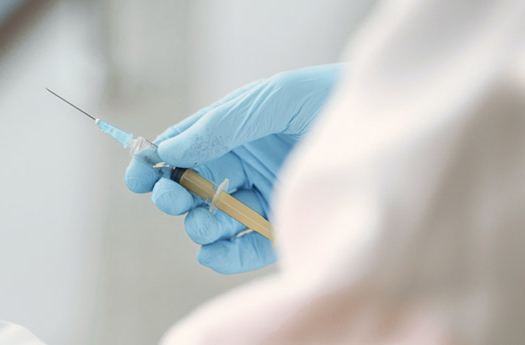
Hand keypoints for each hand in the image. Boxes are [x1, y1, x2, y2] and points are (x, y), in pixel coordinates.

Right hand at [125, 64, 341, 273]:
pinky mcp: (282, 230)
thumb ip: (220, 124)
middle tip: (171, 197)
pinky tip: (214, 251)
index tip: (138, 175)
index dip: (154, 163)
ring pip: (211, 221)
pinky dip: (223, 256)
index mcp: (231, 133)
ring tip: (205, 221)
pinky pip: (241, 250)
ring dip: (199, 224)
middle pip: (190, 190)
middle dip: (173, 196)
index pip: (182, 150)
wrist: (386, 127)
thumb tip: (171, 148)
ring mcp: (261, 200)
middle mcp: (242, 168)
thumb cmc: (329, 100)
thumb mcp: (271, 100)